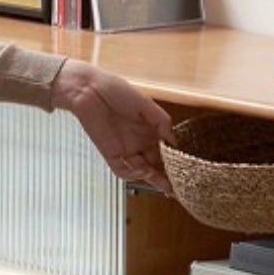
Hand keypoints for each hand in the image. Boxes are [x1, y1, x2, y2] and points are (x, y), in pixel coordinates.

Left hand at [51, 59, 174, 190]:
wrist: (88, 89)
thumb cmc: (116, 90)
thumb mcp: (146, 104)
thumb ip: (162, 122)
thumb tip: (174, 141)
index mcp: (149, 129)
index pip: (165, 150)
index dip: (174, 161)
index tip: (185, 169)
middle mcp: (139, 141)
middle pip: (156, 164)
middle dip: (167, 175)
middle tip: (178, 185)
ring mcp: (125, 149)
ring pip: (142, 170)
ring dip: (153, 179)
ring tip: (165, 184)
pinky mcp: (110, 153)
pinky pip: (122, 170)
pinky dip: (133, 174)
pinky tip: (143, 171)